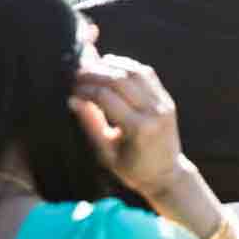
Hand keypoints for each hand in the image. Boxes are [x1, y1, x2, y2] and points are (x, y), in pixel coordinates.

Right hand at [70, 54, 187, 200]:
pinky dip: (127, 65)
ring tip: (92, 66)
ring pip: (135, 71)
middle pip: (121, 79)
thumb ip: (91, 124)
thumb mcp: (106, 153)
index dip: (86, 89)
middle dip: (95, 73)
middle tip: (77, 74)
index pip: (106, 97)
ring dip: (112, 64)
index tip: (71, 89)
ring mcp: (163, 103)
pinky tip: (112, 66)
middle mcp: (154, 111)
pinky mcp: (167, 98)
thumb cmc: (132, 169)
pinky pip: (147, 74)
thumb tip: (73, 99)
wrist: (167, 174)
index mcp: (139, 129)